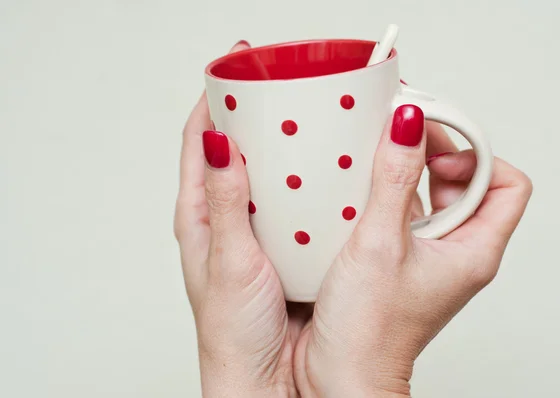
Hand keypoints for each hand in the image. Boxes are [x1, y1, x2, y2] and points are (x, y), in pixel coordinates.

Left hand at [174, 41, 309, 396]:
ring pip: (271, 174)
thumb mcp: (227, 261)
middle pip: (236, 149)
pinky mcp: (287, 245)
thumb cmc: (232, 334)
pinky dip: (309, 182)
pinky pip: (298, 202)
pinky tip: (329, 174)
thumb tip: (219, 145)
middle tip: (283, 93)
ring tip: (311, 124)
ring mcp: (260, 231)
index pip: (199, 140)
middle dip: (256, 117)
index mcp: (200, 216)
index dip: (214, 101)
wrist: (264, 381)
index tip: (237, 71)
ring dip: (286, 148)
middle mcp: (227, 218)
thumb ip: (225, 202)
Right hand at [293, 105, 532, 396]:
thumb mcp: (379, 244)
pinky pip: (403, 213)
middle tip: (400, 134)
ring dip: (408, 171)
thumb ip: (394, 180)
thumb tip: (408, 124)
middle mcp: (456, 251)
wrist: (339, 378)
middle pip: (467, 183)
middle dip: (437, 153)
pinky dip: (386, 193)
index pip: (505, 183)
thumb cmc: (368, 333)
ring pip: (432, 196)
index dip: (475, 155)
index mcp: (473, 250)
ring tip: (377, 156)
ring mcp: (427, 256)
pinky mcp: (398, 259)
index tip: (432, 140)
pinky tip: (358, 190)